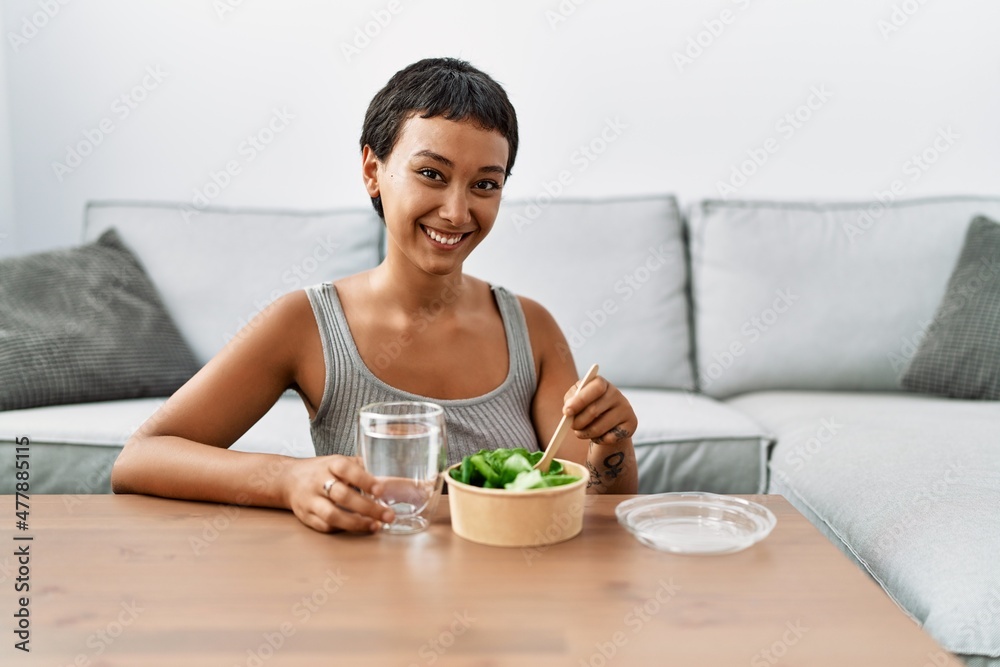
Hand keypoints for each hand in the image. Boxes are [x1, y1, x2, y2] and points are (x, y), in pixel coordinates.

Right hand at [280, 454, 394, 532]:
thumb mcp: (339, 461)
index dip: (364, 480)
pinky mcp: (306, 517)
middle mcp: (318, 481)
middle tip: (388, 515)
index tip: (381, 491)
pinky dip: (344, 528)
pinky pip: (326, 526)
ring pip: (332, 515)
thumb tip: (389, 478)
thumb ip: (361, 468)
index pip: (346, 469)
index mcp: (330, 464)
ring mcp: (310, 501)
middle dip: (368, 507)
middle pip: (342, 496)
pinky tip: (359, 528)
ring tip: (375, 526)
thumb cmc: (322, 470)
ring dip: (356, 523)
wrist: (288, 479)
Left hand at [562, 375, 637, 445]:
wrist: (607, 421)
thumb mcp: (576, 399)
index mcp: (601, 383)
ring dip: (585, 433)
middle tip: (571, 426)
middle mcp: (616, 394)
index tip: (567, 412)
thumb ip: (570, 401)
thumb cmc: (586, 407)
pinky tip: (599, 435)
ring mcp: (626, 408)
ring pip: (599, 428)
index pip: (595, 387)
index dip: (580, 400)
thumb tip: (568, 411)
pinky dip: (599, 440)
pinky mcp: (632, 424)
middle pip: (594, 410)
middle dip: (578, 422)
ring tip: (581, 432)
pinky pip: (609, 438)